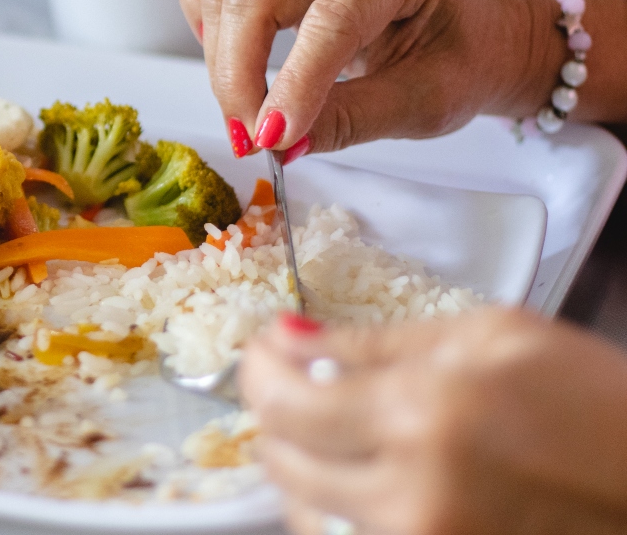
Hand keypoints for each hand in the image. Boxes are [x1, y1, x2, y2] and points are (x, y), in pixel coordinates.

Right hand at [178, 0, 570, 157]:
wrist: (475, 30)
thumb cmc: (462, 61)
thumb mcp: (426, 104)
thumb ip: (353, 121)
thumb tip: (282, 143)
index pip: (330, 18)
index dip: (294, 84)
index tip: (272, 141)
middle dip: (238, 73)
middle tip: (251, 139)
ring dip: (219, 57)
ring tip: (246, 113)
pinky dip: (200, 10)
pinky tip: (221, 53)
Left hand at [240, 308, 626, 534]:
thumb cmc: (592, 397)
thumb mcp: (490, 336)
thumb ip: (376, 343)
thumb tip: (290, 339)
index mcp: (423, 416)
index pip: (285, 404)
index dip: (257, 370)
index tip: (264, 347)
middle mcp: (412, 495)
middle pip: (284, 462)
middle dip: (273, 412)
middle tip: (294, 379)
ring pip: (307, 513)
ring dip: (300, 465)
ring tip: (329, 429)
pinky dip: (335, 510)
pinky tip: (361, 477)